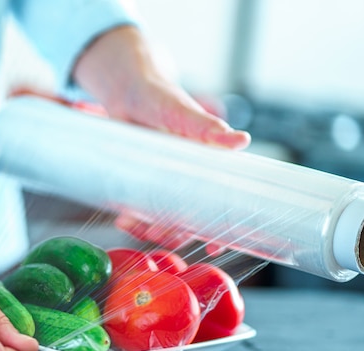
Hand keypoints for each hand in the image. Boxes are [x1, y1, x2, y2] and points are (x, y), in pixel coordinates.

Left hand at [73, 26, 249, 249]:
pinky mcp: (144, 184)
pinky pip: (143, 211)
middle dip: (178, 233)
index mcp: (209, 164)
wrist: (127, 90)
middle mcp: (191, 178)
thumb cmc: (157, 96)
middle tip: (158, 233)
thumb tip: (240, 141)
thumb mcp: (179, 110)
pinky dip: (134, 219)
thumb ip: (205, 126)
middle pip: (192, 219)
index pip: (224, 202)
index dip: (224, 228)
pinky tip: (123, 218)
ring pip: (166, 219)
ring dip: (152, 229)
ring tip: (132, 224)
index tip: (217, 246)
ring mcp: (166, 183)